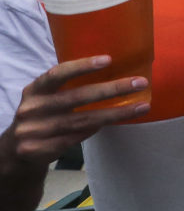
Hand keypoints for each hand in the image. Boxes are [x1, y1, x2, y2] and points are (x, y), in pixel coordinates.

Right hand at [0, 59, 148, 165]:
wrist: (14, 150)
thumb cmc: (42, 116)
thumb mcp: (45, 97)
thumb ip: (67, 87)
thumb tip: (113, 71)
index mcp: (34, 90)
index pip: (57, 74)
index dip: (81, 66)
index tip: (108, 60)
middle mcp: (32, 109)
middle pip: (77, 98)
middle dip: (112, 90)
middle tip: (140, 83)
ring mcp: (34, 131)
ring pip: (83, 121)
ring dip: (115, 113)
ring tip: (141, 106)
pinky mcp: (39, 150)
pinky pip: (76, 138)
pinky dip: (96, 129)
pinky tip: (114, 122)